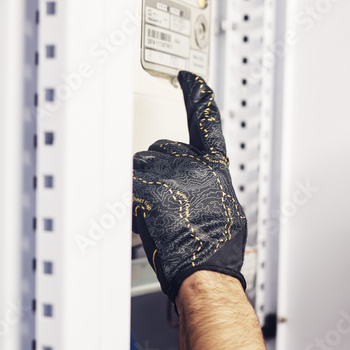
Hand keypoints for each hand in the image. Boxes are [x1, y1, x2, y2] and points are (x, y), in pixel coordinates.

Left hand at [132, 71, 246, 299]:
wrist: (207, 271)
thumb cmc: (216, 250)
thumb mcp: (225, 210)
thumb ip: (207, 188)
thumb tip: (195, 189)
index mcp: (215, 168)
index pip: (208, 123)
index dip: (198, 97)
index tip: (189, 78)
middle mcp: (195, 165)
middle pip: (159, 150)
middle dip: (153, 171)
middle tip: (162, 203)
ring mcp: (171, 176)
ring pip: (136, 168)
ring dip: (136, 187)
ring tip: (154, 217)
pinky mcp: (149, 191)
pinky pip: (124, 187)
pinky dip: (124, 203)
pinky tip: (139, 220)